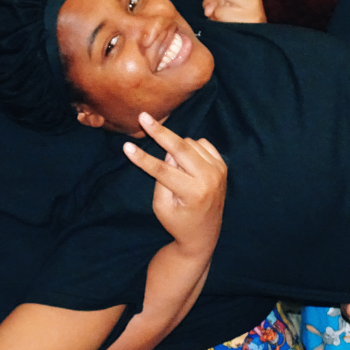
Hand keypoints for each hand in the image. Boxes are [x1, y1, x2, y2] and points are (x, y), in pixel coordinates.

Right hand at [122, 112, 226, 254]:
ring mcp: (219, 170)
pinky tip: (185, 161)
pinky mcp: (222, 165)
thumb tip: (166, 152)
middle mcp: (209, 179)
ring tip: (172, 165)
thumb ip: (161, 179)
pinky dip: (189, 148)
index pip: (163, 170)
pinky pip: (202, 144)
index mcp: (193, 193)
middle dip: (160, 131)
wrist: (204, 232)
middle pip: (181, 148)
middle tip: (143, 116)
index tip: (126, 146)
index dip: (142, 158)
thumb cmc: (178, 222)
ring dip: (175, 147)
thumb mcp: (162, 207)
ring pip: (190, 143)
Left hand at [184, 0, 265, 23]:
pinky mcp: (239, 26)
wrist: (261, 38)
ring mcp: (244, 13)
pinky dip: (215, 25)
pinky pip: (216, 22)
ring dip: (213, 15)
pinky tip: (227, 28)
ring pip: (214, 9)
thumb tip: (207, 8)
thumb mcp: (234, 2)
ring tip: (228, 21)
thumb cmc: (244, 16)